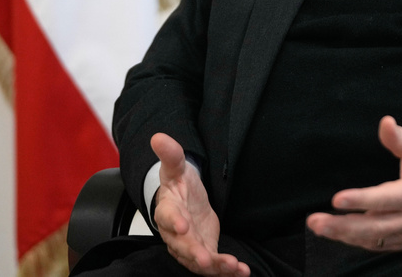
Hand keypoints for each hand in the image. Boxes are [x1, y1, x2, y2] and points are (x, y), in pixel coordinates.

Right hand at [150, 134, 249, 275]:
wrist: (185, 201)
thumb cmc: (179, 186)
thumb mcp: (177, 168)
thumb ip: (171, 155)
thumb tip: (159, 137)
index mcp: (167, 210)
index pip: (167, 217)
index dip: (174, 223)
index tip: (183, 226)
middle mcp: (175, 234)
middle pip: (182, 247)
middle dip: (194, 254)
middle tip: (206, 260)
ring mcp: (189, 246)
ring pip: (199, 261)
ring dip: (216, 267)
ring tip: (233, 267)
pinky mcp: (204, 253)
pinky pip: (214, 266)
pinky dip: (227, 271)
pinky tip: (242, 272)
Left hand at [306, 116, 401, 251]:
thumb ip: (401, 138)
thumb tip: (385, 122)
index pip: (385, 199)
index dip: (361, 201)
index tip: (337, 199)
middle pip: (374, 228)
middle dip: (342, 226)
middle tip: (315, 221)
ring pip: (372, 240)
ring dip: (343, 235)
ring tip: (317, 227)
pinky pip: (376, 245)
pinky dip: (355, 241)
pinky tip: (335, 233)